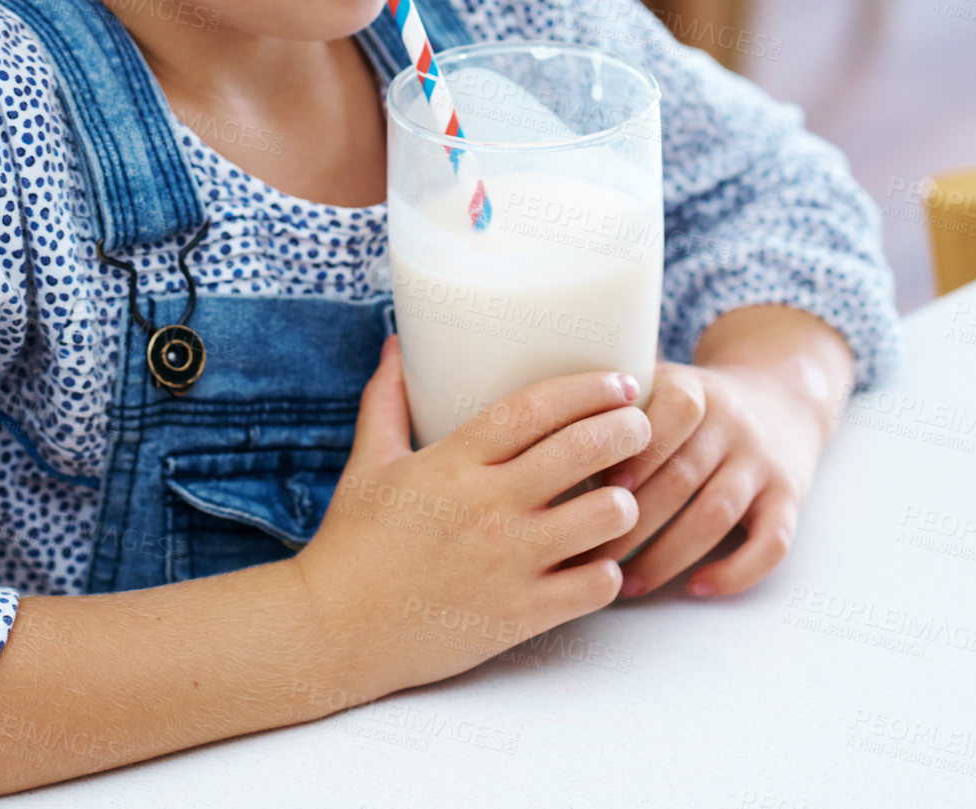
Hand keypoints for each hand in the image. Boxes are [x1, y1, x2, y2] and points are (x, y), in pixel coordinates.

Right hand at [293, 336, 651, 705]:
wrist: (335, 631)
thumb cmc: (352, 542)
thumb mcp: (368, 462)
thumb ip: (386, 400)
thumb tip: (395, 345)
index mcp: (455, 461)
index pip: (536, 407)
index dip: (587, 388)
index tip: (618, 380)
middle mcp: (490, 505)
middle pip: (584, 450)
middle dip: (627, 428)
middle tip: (639, 424)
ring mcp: (510, 562)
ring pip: (604, 517)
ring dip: (625, 501)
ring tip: (622, 494)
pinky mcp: (520, 614)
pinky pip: (595, 586)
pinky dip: (609, 570)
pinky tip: (600, 560)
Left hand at [585, 358, 826, 599]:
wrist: (779, 395)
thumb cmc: (689, 404)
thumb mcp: (655, 383)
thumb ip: (608, 404)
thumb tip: (538, 445)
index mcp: (692, 389)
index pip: (663, 421)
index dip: (630, 457)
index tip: (592, 490)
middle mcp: (733, 422)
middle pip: (682, 476)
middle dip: (634, 522)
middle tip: (591, 555)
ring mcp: (763, 461)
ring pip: (717, 514)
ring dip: (669, 555)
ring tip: (629, 584)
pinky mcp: (790, 497)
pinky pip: (771, 542)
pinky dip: (735, 571)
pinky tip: (697, 587)